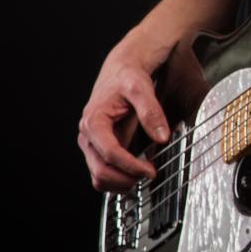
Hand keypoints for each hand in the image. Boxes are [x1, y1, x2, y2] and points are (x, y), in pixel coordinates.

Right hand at [79, 35, 174, 189]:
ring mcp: (92, 143)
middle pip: (100, 171)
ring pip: (99, 176)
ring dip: (120, 183)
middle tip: (150, 176)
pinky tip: (137, 172)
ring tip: (144, 176)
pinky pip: (103, 171)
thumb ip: (151, 112)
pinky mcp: (99, 147)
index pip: (109, 154)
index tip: (151, 171)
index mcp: (94, 122)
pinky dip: (119, 178)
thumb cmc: (129, 76)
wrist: (122, 68)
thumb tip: (162, 138)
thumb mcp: (141, 88)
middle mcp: (88, 135)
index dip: (130, 166)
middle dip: (125, 179)